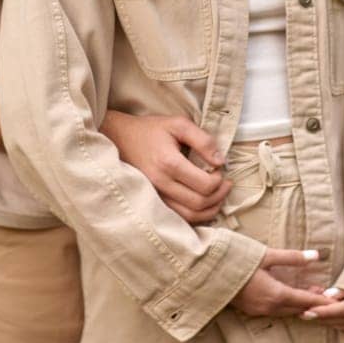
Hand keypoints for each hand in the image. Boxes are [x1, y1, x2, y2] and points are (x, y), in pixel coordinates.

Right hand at [103, 111, 231, 223]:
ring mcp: (155, 195)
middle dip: (218, 196)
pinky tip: (202, 205)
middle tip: (225, 183)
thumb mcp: (178, 124)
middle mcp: (160, 183)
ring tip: (218, 196)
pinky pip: (178, 218)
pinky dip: (195, 216)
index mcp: (169, 163)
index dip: (219, 180)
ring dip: (209, 209)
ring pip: (189, 216)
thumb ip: (202, 140)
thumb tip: (220, 161)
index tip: (220, 170)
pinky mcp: (152, 201)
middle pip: (199, 203)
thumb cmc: (150, 130)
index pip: (205, 185)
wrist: (118, 138)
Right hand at [231, 249, 329, 317]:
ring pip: (286, 310)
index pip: (306, 301)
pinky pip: (275, 310)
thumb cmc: (236, 260)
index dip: (322, 301)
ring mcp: (258, 310)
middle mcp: (269, 307)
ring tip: (312, 292)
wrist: (206, 272)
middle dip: (313, 303)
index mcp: (276, 294)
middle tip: (327, 295)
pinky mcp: (250, 309)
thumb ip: (292, 258)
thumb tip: (316, 255)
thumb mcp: (266, 255)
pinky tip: (289, 294)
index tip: (337, 301)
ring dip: (300, 303)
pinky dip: (286, 304)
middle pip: (298, 308)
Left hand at [300, 288, 343, 332]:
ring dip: (327, 321)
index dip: (322, 312)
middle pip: (340, 320)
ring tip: (310, 314)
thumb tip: (327, 296)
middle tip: (300, 312)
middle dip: (320, 317)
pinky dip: (338, 323)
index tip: (305, 312)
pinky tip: (328, 318)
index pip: (340, 310)